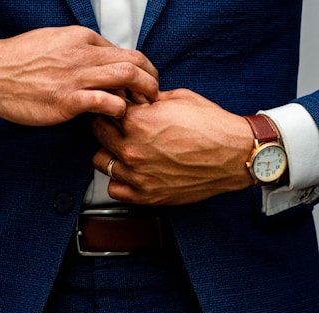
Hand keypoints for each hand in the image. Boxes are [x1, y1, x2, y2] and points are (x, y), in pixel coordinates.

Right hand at [0, 26, 158, 125]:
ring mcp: (76, 77)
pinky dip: (120, 110)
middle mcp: (83, 54)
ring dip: (144, 93)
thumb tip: (100, 61)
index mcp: (81, 38)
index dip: (140, 68)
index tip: (144, 81)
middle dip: (152, 78)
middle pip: (133, 61)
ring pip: (126, 78)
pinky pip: (106, 102)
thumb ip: (79, 50)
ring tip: (147, 106)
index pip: (123, 51)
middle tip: (155, 93)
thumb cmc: (19, 60)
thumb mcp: (53, 42)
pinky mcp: (68, 100)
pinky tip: (119, 116)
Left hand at [92, 89, 254, 204]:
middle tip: (120, 126)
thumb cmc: (211, 126)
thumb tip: (132, 98)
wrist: (234, 155)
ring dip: (109, 153)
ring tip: (125, 150)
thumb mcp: (178, 99)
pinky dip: (119, 180)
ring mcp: (137, 175)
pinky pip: (114, 189)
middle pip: (98, 133)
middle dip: (108, 125)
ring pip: (100, 161)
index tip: (118, 108)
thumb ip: (147, 100)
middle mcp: (132, 150)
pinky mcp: (146, 195)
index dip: (112, 106)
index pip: (104, 109)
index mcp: (137, 122)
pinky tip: (131, 172)